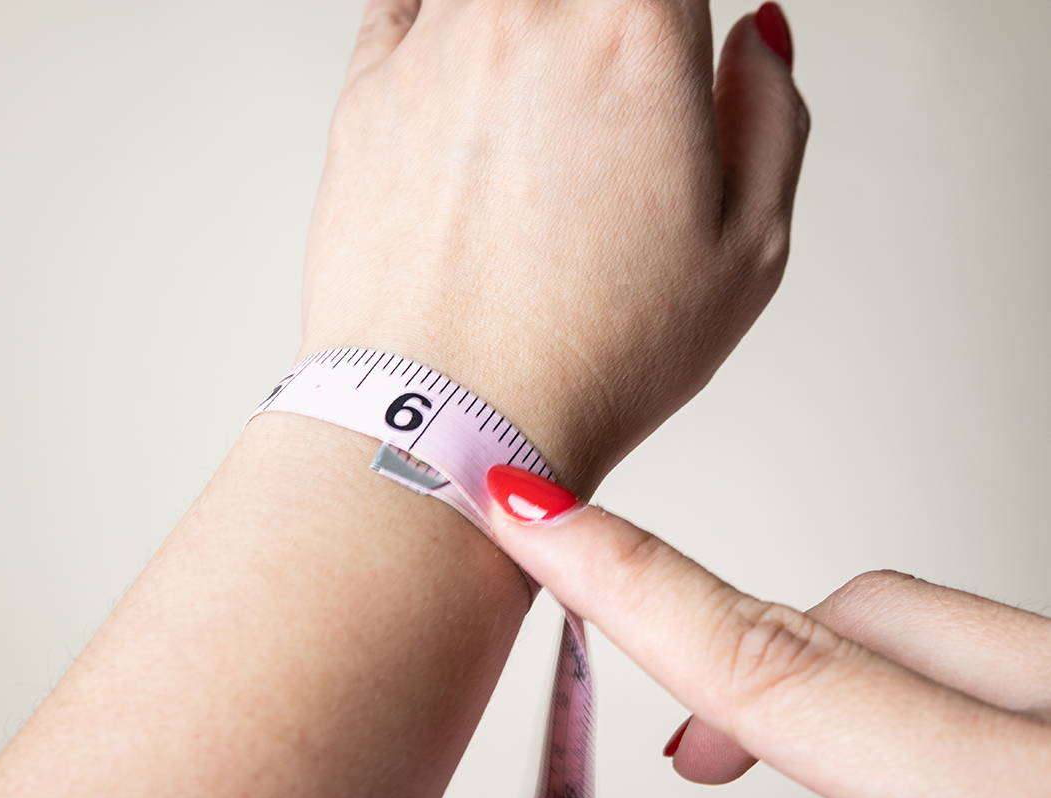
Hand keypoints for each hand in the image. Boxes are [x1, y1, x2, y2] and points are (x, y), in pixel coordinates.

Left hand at [300, 0, 808, 493]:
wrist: (446, 419)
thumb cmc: (590, 354)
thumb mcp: (748, 251)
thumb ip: (769, 115)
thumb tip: (757, 38)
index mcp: (634, 31)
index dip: (670, 16)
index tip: (671, 45)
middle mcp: (527, 13)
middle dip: (603, 26)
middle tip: (607, 88)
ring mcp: (436, 46)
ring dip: (526, 26)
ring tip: (541, 100)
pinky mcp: (366, 89)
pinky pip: (405, 3)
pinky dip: (440, 18)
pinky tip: (468, 71)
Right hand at [485, 465, 1050, 797]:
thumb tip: (709, 748)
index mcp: (1029, 795)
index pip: (778, 667)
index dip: (631, 585)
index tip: (527, 507)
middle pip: (857, 614)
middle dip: (743, 674)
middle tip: (692, 757)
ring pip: (928, 636)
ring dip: (846, 715)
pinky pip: (997, 667)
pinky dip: (923, 720)